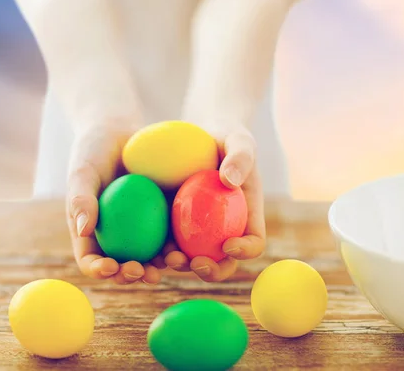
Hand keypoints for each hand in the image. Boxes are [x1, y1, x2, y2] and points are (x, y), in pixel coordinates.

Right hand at [66, 116, 166, 284]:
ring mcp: (140, 229)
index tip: (111, 267)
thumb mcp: (83, 172)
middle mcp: (116, 237)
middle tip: (145, 272)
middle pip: (123, 266)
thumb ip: (80, 199)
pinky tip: (191, 243)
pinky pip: (171, 233)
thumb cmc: (93, 151)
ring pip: (150, 255)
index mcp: (91, 233)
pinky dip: (180, 242)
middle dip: (133, 276)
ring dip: (161, 265)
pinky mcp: (162, 217)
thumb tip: (82, 231)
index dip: (100, 271)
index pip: (91, 260)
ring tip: (172, 262)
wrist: (118, 131)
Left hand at [164, 123, 265, 281]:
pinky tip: (149, 247)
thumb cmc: (226, 136)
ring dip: (182, 265)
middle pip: (224, 261)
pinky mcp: (176, 224)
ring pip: (194, 258)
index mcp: (247, 216)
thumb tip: (229, 181)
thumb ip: (240, 157)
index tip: (229, 244)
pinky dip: (161, 249)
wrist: (200, 134)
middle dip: (212, 270)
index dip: (245, 250)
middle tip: (196, 263)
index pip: (254, 241)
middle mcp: (226, 229)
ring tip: (168, 258)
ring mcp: (200, 230)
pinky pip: (170, 241)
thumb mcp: (238, 140)